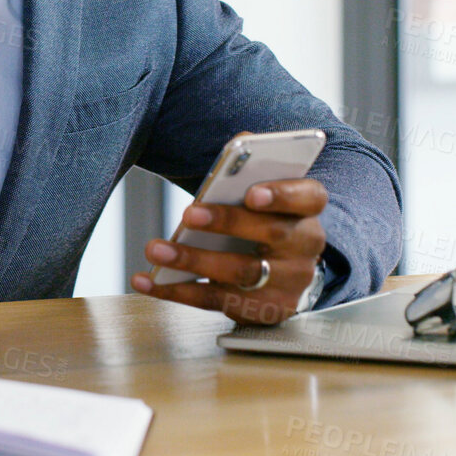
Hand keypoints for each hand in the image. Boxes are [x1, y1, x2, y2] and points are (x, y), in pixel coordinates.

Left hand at [130, 177, 328, 324]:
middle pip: (272, 235)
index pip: (308, 197)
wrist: (281, 270)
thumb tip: (237, 145)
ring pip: (241, 273)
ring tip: (157, 249)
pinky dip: (177, 291)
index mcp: (307, 210)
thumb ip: (252, 167)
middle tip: (189, 214)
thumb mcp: (264, 190)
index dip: (282, 195)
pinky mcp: (262, 310)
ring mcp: (287, 283)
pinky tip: (147, 280)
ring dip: (194, 260)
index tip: (251, 193)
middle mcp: (304, 247)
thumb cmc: (262, 218)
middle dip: (227, 223)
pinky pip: (217, 300)